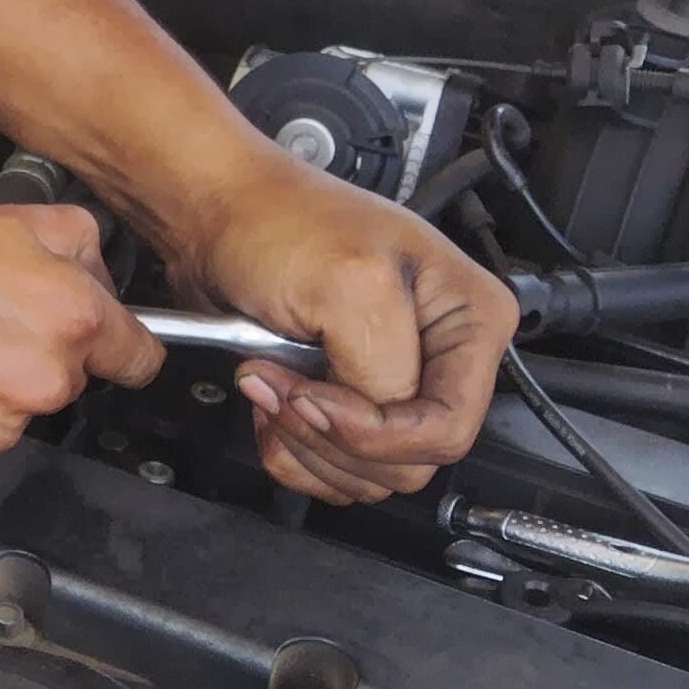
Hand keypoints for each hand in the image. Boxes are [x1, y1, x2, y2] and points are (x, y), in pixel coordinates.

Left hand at [177, 158, 516, 502]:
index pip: (449, 429)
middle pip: (409, 461)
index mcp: (471, 321)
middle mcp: (441, 356)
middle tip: (283, 384)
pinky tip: (270, 401)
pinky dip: (290, 449)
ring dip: (304, 442)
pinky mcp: (346, 399)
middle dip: (332, 436)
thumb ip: (384, 367)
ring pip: (369, 474)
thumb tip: (381, 419)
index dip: (376, 434)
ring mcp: (392, 381)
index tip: (313, 397)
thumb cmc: (278, 221)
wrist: (217, 215)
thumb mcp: (349, 286)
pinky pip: (333, 469)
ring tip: (270, 379)